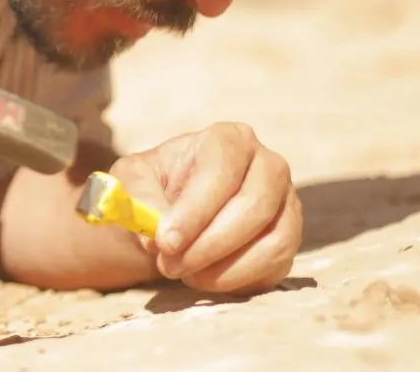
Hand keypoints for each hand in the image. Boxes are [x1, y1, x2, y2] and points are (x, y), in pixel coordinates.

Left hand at [108, 122, 301, 293]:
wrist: (172, 212)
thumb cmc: (154, 187)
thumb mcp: (131, 181)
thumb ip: (138, 199)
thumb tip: (155, 236)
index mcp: (229, 139)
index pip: (222, 169)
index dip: (195, 209)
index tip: (165, 241)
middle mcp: (268, 165)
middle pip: (253, 205)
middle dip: (208, 244)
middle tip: (169, 264)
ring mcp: (286, 202)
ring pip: (273, 239)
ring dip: (223, 267)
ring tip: (182, 272)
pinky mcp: (288, 238)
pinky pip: (276, 264)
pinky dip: (237, 279)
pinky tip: (203, 277)